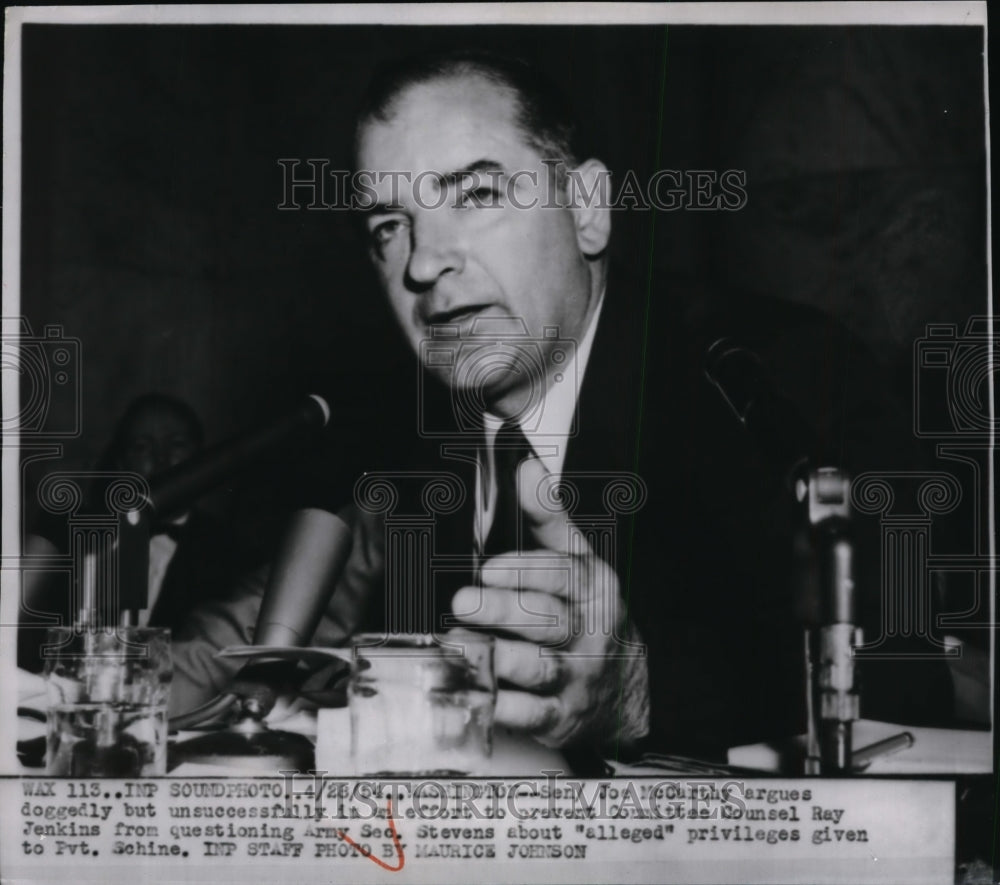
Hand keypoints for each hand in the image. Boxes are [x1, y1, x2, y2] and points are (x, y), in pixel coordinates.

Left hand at [451, 456, 648, 747]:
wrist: (622, 687)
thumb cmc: (587, 614)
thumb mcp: (577, 560)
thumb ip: (547, 517)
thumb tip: (525, 468)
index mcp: (591, 588)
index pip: (562, 575)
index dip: (524, 571)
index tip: (488, 570)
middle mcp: (586, 633)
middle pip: (547, 621)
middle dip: (503, 611)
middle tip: (464, 603)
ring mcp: (575, 677)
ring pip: (538, 668)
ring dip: (495, 657)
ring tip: (458, 643)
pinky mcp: (559, 717)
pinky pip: (531, 716)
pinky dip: (503, 707)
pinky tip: (476, 692)